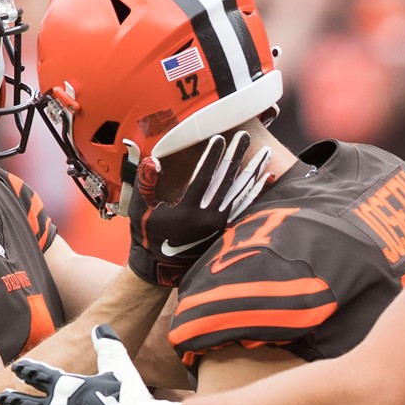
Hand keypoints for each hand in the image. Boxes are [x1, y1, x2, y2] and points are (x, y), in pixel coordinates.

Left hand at [0, 324, 183, 404]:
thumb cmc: (130, 399)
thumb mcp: (118, 366)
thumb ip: (107, 347)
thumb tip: (101, 328)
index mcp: (65, 386)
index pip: (38, 375)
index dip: (26, 370)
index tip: (17, 369)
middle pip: (23, 403)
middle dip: (10, 398)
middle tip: (0, 397)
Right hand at [126, 130, 270, 286]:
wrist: (160, 268)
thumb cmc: (147, 235)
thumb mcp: (138, 209)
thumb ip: (145, 183)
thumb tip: (153, 161)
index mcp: (187, 212)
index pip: (203, 178)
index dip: (212, 157)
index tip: (220, 138)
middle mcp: (208, 219)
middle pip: (226, 182)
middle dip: (236, 156)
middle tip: (245, 136)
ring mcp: (220, 226)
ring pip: (241, 193)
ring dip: (253, 171)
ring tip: (266, 153)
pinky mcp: (225, 230)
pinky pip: (245, 207)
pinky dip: (256, 191)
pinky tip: (266, 177)